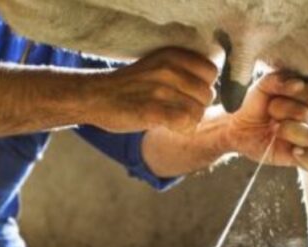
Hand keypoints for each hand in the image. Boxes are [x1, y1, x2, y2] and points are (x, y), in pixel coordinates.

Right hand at [86, 48, 217, 132]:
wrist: (95, 96)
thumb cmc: (129, 86)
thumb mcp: (157, 66)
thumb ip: (183, 72)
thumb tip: (212, 90)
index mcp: (172, 55)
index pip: (211, 73)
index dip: (203, 87)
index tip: (187, 95)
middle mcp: (168, 69)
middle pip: (207, 95)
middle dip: (197, 107)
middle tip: (177, 111)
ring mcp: (160, 89)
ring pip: (198, 111)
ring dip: (189, 121)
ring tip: (172, 119)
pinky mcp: (152, 110)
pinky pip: (185, 123)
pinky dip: (181, 129)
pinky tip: (169, 126)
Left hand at [224, 72, 307, 170]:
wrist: (238, 127)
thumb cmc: (255, 105)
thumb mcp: (261, 86)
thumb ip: (277, 80)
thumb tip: (298, 84)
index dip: (293, 94)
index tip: (275, 95)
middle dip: (282, 111)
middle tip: (270, 112)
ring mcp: (307, 138)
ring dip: (289, 131)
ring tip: (275, 129)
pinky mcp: (299, 158)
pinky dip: (307, 158)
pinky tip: (294, 151)